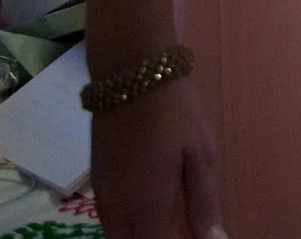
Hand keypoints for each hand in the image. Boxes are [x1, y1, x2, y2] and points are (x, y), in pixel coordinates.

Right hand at [90, 77, 226, 238]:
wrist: (131, 77)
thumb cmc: (176, 114)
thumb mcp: (201, 155)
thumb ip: (205, 203)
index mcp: (147, 207)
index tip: (194, 238)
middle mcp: (118, 210)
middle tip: (179, 229)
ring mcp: (102, 196)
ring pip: (116, 237)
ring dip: (139, 236)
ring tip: (167, 224)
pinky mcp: (95, 182)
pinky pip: (108, 220)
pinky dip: (126, 227)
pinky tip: (147, 214)